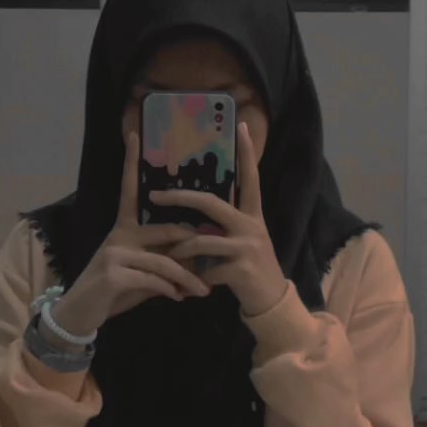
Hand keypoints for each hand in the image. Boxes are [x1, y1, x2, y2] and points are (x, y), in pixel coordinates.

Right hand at [53, 129, 210, 334]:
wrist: (80, 315)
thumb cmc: (113, 292)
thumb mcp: (140, 274)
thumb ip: (163, 262)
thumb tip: (194, 258)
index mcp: (123, 228)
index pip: (129, 189)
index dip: (131, 162)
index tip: (134, 134)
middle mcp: (119, 234)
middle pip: (167, 231)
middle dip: (194, 250)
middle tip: (214, 264)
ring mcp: (115, 253)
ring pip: (164, 260)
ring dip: (187, 278)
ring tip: (201, 292)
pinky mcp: (114, 274)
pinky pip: (153, 278)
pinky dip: (169, 289)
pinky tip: (177, 298)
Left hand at [150, 122, 287, 318]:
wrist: (271, 300)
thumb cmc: (251, 267)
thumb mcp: (244, 239)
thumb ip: (225, 225)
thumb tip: (198, 210)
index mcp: (252, 215)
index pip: (250, 177)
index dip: (247, 152)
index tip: (240, 125)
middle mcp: (251, 226)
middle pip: (211, 203)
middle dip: (180, 198)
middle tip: (155, 196)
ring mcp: (246, 247)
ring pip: (201, 241)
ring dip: (180, 250)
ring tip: (169, 257)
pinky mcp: (240, 270)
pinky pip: (206, 270)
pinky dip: (193, 279)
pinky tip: (189, 288)